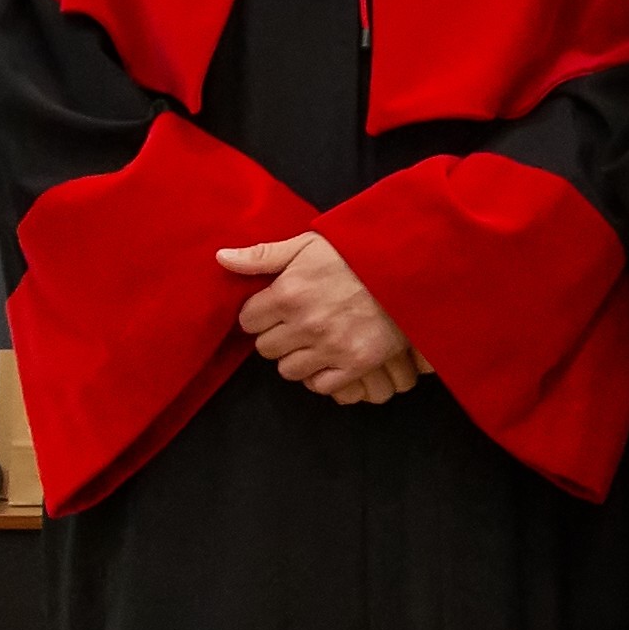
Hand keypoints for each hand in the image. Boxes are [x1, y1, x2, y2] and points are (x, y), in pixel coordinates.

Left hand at [215, 232, 416, 401]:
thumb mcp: (307, 244)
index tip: (274, 308)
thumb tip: (221, 259)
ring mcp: (331, 347)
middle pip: (266, 348)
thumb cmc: (355, 253)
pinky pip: (321, 385)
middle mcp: (305, 324)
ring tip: (311, 342)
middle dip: (276, 336)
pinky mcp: (356, 364)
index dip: (259, 314)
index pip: (248, 320)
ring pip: (289, 370)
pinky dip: (321, 374)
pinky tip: (328, 357)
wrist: (407, 269)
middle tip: (293, 325)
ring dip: (296, 357)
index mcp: (288, 293)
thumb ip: (263, 255)